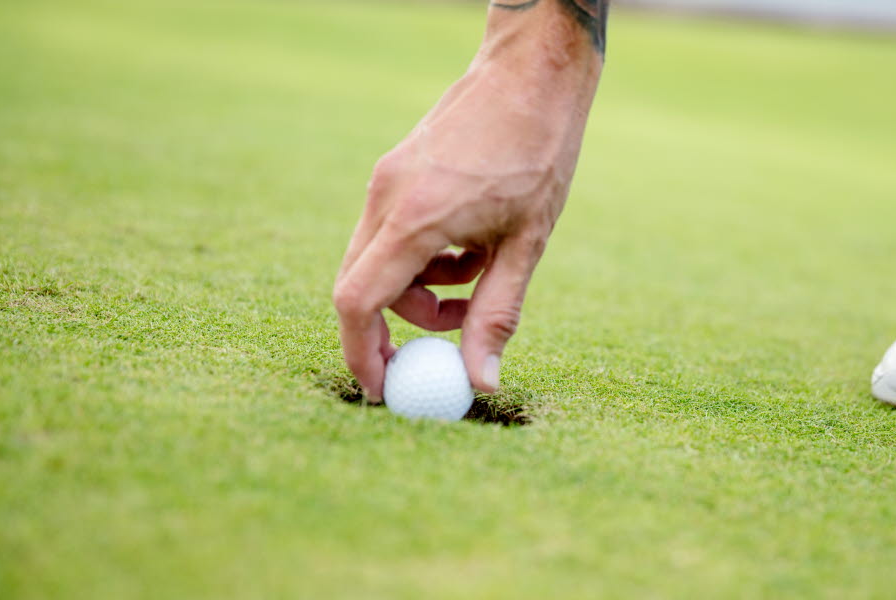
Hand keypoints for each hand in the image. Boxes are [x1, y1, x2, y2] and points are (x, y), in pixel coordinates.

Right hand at [333, 51, 599, 399]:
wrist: (530, 73)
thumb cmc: (537, 153)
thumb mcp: (526, 244)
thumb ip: (497, 314)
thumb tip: (480, 383)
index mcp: (415, 218)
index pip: (358, 302)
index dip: (363, 354)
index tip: (385, 390)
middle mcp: (387, 197)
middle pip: (361, 286)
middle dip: (396, 326)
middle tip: (440, 350)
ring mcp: (386, 180)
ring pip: (378, 261)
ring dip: (420, 289)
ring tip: (480, 276)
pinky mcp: (396, 171)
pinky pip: (390, 233)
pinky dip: (422, 258)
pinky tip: (470, 245)